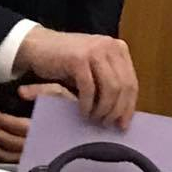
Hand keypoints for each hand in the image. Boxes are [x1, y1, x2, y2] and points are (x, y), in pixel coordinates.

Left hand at [0, 82, 74, 163]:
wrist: (89, 131)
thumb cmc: (74, 110)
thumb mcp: (62, 93)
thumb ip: (43, 90)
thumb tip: (21, 91)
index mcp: (42, 127)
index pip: (14, 125)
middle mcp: (37, 145)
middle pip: (7, 141)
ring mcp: (35, 156)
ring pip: (7, 156)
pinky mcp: (34, 163)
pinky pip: (12, 165)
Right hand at [14, 26, 136, 126]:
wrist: (39, 46)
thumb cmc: (67, 61)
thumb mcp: (94, 68)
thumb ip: (109, 82)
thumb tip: (122, 114)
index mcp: (118, 48)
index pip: (132, 82)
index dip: (129, 106)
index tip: (123, 125)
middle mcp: (109, 46)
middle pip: (124, 86)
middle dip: (116, 110)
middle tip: (106, 124)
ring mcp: (94, 50)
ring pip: (110, 88)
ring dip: (103, 109)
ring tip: (94, 118)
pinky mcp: (78, 58)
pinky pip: (89, 88)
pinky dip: (87, 104)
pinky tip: (82, 111)